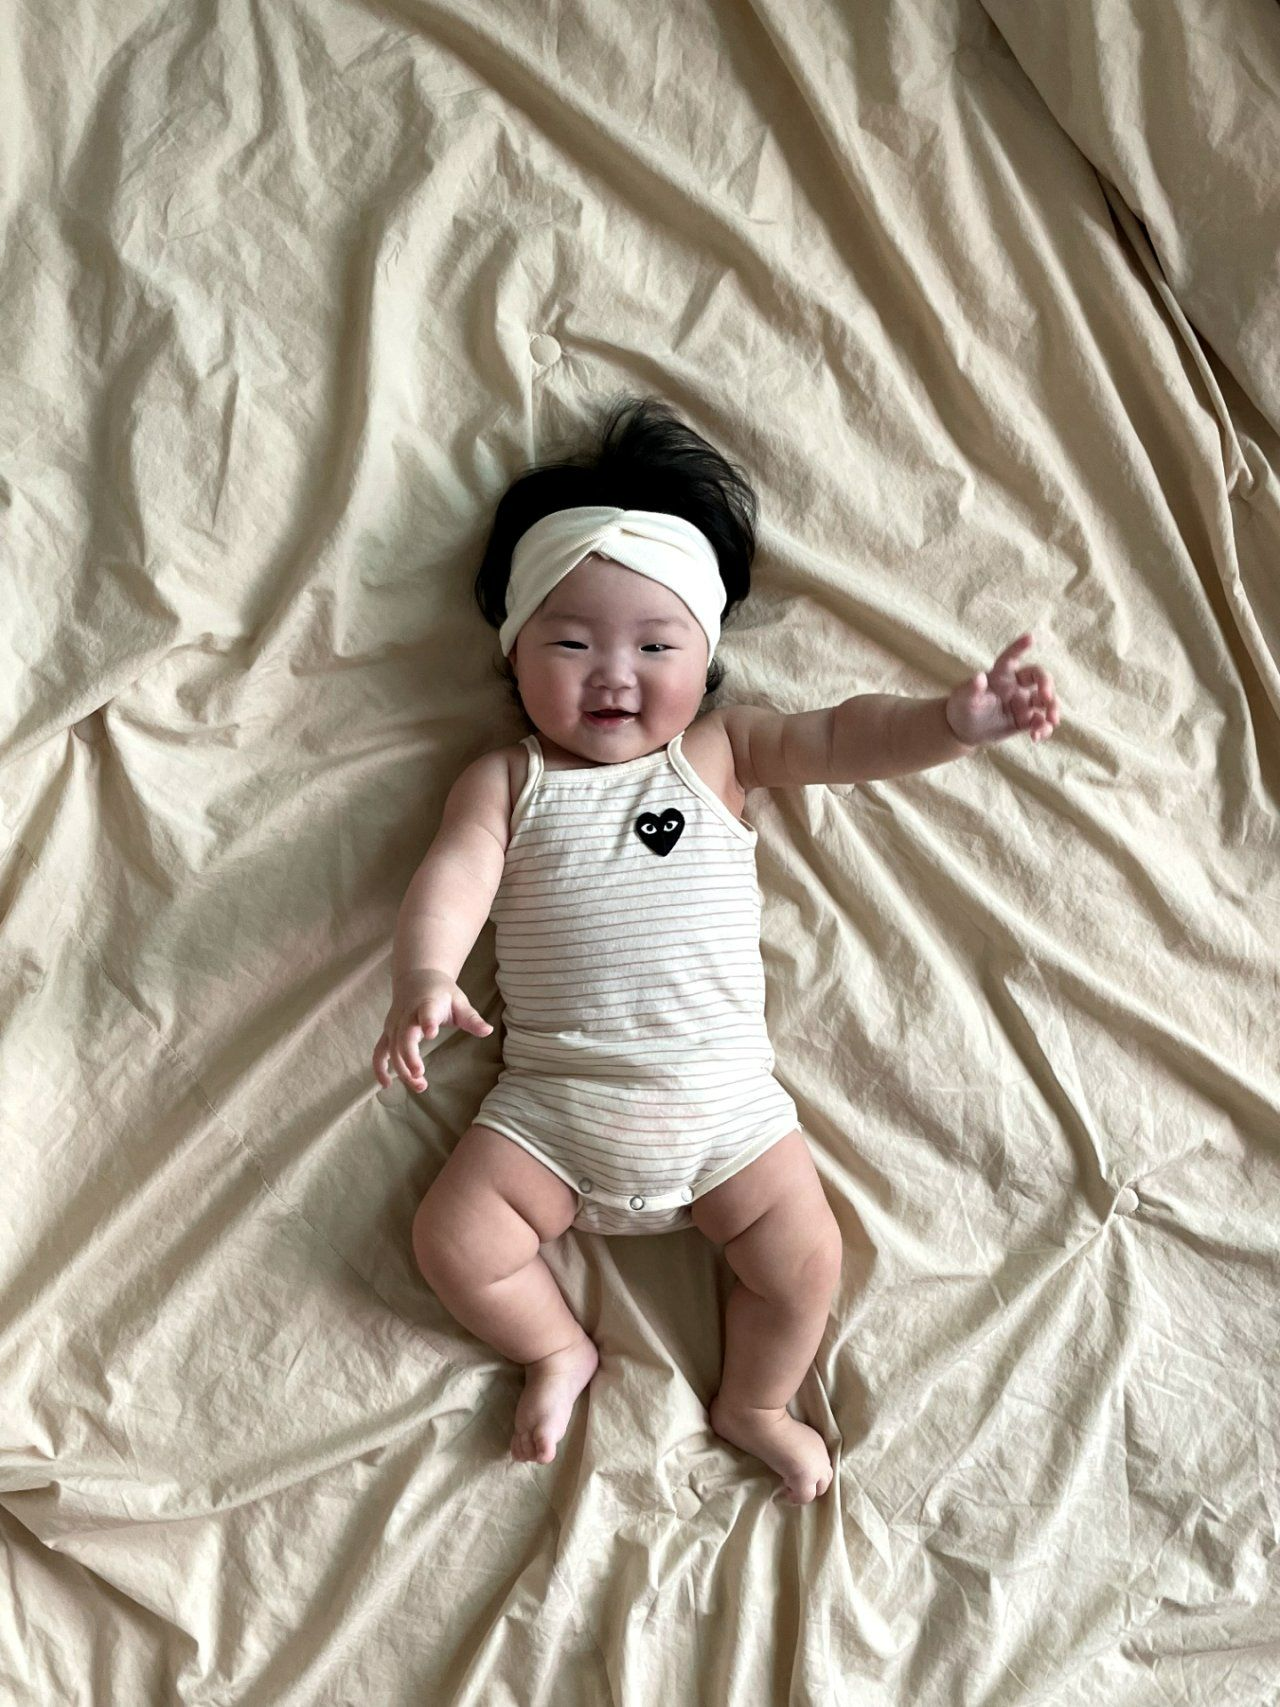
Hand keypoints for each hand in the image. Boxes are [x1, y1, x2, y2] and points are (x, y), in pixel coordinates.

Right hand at [372, 970, 493, 1091]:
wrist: (417, 978)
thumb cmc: (442, 993)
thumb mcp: (460, 1001)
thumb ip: (472, 1018)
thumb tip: (488, 1031)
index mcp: (427, 1004)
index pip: (426, 1012)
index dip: (427, 1022)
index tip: (431, 1033)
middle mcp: (407, 1015)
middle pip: (404, 1037)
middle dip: (409, 1057)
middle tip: (421, 1075)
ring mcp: (394, 1024)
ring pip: (392, 1049)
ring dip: (402, 1069)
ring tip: (420, 1085)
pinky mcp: (388, 1032)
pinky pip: (380, 1051)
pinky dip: (380, 1068)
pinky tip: (387, 1085)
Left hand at [945, 633, 1060, 748]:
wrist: (964, 730)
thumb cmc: (962, 707)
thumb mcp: (963, 699)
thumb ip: (972, 689)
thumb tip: (979, 677)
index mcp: (1000, 675)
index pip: (1011, 658)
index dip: (1020, 647)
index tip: (1030, 637)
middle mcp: (1015, 685)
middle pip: (1038, 677)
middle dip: (1047, 684)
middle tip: (1047, 697)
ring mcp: (1023, 702)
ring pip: (1045, 701)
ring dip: (1052, 708)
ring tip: (1052, 720)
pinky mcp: (1025, 720)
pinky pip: (1040, 722)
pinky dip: (1043, 729)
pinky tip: (1036, 737)